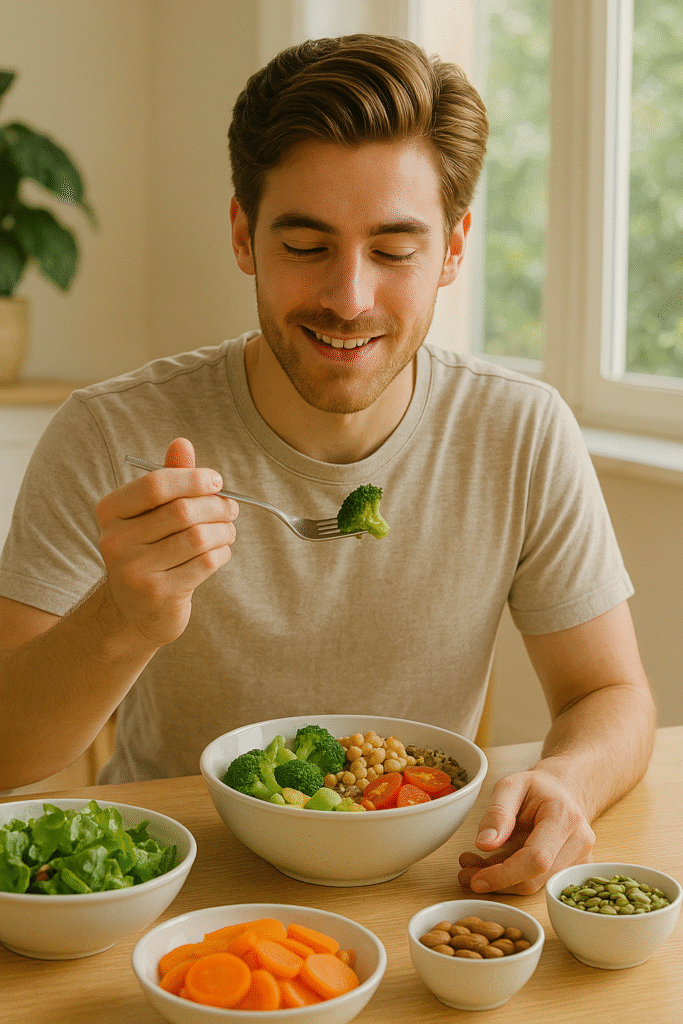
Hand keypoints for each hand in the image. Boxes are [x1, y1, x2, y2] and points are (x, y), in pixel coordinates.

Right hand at [96, 437, 237, 647]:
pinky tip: (219, 552)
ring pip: (198, 537)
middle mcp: (115, 541)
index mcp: (110, 512)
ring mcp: (134, 571)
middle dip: (216, 506)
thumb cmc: (149, 551)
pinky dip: (221, 553)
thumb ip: (167, 480)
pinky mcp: (158, 594)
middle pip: (182, 511)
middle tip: (231, 508)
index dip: (193, 478)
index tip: (216, 481)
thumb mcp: (150, 514)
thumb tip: (182, 443)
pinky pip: (205, 563)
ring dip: (224, 530)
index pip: (156, 484)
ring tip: (228, 530)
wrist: (133, 613)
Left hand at [458, 769, 595, 894]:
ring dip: (501, 882)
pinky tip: (495, 866)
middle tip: (466, 872)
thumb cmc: (539, 787)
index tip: (477, 880)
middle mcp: (578, 842)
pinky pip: (540, 883)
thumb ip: (497, 813)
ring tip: (475, 865)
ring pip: (535, 886)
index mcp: (564, 817)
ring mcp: (580, 859)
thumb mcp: (511, 785)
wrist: (566, 791)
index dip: (504, 874)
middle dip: (497, 881)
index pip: (536, 859)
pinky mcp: (574, 871)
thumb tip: (484, 844)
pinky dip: (513, 879)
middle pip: (535, 879)